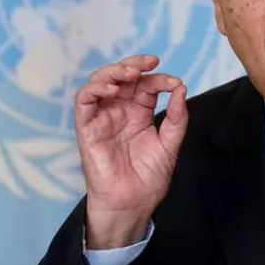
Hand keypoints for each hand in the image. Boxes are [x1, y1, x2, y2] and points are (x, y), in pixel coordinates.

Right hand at [74, 54, 187, 248]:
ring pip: (100, 82)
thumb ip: (176, 116)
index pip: (145, 85)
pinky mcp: (87, 128)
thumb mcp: (170, 143)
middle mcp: (119, 111)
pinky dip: (96, 89)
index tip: (174, 83)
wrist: (134, 203)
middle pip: (122, 77)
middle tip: (151, 61)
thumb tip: (180, 88)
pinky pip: (84, 101)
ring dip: (114, 71)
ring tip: (132, 73)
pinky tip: (113, 88)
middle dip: (135, 64)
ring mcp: (102, 118)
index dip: (159, 79)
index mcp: (139, 113)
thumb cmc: (149, 178)